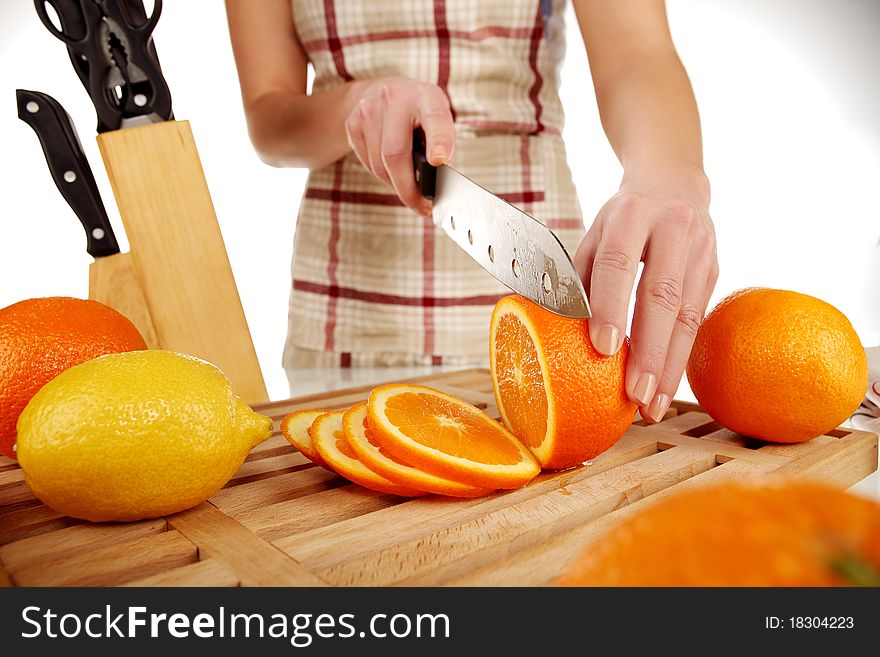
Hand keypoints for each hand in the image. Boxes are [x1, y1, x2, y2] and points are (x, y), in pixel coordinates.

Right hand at [344, 77, 454, 214]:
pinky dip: (383, 176)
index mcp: (426, 96)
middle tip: (421, 207)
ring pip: (379, 166)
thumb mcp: (437, 120)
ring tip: (409, 186)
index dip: (438, 141)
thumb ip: (441, 146)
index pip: (434, 119)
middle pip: (396, 154)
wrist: (379, 91)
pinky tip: (392, 170)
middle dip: (409, 189)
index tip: (440, 161)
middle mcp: (395, 98)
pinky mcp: (352, 124)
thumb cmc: (418, 113)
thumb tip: (435, 185)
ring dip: (396, 185)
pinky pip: (368, 165)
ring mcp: (369, 110)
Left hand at [574, 173, 717, 422]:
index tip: (602, 348)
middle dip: (648, 350)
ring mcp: (701, 249)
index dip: (611, 305)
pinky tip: (665, 388)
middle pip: (661, 295)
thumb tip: (553, 329)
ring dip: (668, 365)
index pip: (619, 262)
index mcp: (631, 213)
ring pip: (687, 314)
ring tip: (650, 407)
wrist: (674, 182)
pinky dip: (680, 357)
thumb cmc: (621, 219)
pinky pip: (698, 320)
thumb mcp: (594, 235)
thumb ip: (579, 277)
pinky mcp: (714, 270)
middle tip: (632, 394)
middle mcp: (672, 228)